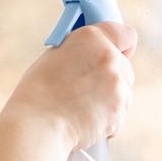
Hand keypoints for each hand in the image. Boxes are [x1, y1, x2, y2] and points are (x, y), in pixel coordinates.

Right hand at [3, 21, 136, 150]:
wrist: (36, 126)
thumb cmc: (37, 93)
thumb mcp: (56, 57)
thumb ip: (82, 53)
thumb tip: (94, 59)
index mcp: (91, 38)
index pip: (125, 35)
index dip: (122, 46)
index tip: (119, 53)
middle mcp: (109, 57)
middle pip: (125, 67)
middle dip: (111, 78)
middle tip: (88, 89)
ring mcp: (117, 86)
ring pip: (123, 93)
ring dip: (109, 101)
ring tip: (81, 108)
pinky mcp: (119, 111)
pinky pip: (119, 116)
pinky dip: (107, 121)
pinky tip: (84, 122)